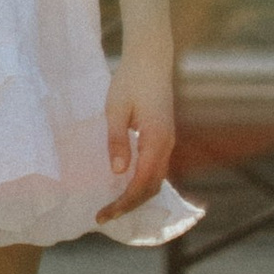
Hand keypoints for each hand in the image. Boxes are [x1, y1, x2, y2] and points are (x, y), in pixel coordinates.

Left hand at [95, 47, 175, 221]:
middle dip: (130, 205)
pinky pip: (156, 169)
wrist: (151, 58)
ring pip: (157, 180)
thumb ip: (117, 140)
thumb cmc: (130, 80)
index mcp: (156, 140)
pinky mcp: (164, 137)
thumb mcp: (116, 108)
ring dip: (137, 197)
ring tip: (114, 205)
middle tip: (105, 215)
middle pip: (152, 188)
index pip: (141, 184)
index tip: (105, 214)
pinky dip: (143, 183)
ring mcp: (168, 142)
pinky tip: (126, 185)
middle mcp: (166, 146)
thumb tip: (118, 172)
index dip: (124, 203)